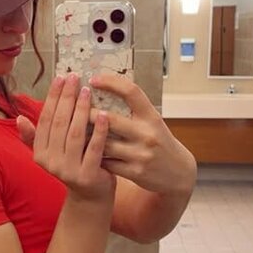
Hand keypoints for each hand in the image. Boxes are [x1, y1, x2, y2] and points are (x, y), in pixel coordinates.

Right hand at [16, 74, 115, 203]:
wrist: (90, 196)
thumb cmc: (73, 166)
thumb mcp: (52, 152)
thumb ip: (35, 137)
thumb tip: (19, 118)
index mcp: (40, 153)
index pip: (45, 119)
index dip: (52, 98)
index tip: (61, 78)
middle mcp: (50, 162)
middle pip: (59, 123)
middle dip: (67, 98)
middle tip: (75, 78)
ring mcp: (68, 171)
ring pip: (75, 134)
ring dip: (81, 109)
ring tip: (87, 91)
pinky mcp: (87, 176)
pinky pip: (94, 148)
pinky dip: (99, 130)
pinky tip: (104, 114)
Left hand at [86, 72, 196, 195]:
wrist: (178, 172)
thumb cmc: (159, 142)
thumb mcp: (153, 122)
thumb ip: (133, 110)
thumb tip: (103, 90)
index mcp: (152, 116)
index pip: (131, 92)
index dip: (111, 82)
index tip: (94, 79)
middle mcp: (147, 134)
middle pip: (110, 119)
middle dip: (89, 113)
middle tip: (74, 108)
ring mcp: (141, 154)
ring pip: (104, 143)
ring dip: (88, 138)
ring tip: (75, 131)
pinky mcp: (135, 172)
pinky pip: (107, 162)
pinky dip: (95, 156)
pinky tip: (87, 151)